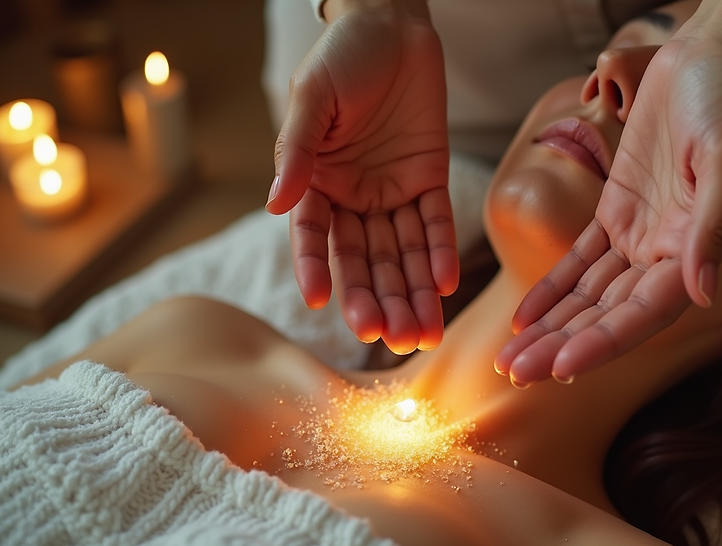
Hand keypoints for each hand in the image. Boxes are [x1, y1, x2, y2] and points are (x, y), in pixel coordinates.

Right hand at [266, 5, 455, 353]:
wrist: (392, 25)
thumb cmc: (342, 56)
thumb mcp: (313, 98)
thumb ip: (297, 151)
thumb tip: (276, 203)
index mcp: (317, 183)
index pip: (315, 238)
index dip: (316, 270)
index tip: (317, 303)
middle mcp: (354, 197)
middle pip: (364, 259)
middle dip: (376, 299)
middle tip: (386, 338)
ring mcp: (393, 192)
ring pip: (402, 253)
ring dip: (412, 293)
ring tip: (420, 334)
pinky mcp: (430, 180)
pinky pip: (437, 224)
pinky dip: (441, 253)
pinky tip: (444, 285)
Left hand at [496, 33, 721, 383]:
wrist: (710, 59)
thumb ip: (714, 226)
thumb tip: (702, 292)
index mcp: (695, 249)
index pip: (645, 313)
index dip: (605, 342)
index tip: (564, 367)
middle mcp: (666, 253)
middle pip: (608, 314)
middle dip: (563, 345)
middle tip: (516, 373)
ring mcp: (639, 234)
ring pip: (588, 295)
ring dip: (550, 327)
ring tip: (509, 357)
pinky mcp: (617, 211)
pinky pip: (579, 260)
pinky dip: (552, 287)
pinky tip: (524, 316)